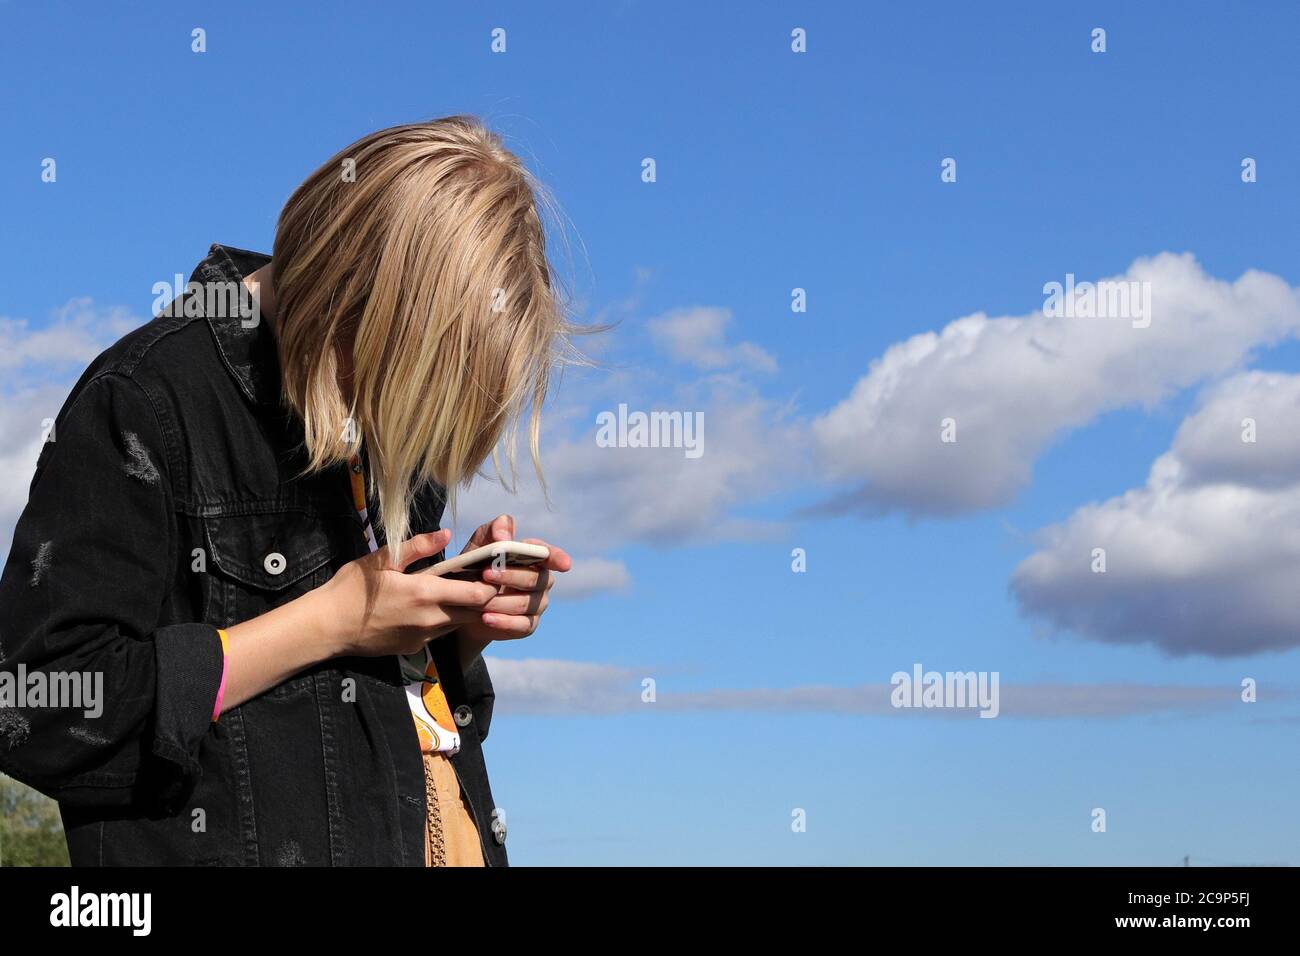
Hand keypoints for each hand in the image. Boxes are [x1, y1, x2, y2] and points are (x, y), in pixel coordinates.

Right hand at [315, 529, 499, 656]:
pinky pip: (441, 633)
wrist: (327, 627)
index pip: (479, 595)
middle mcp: (431, 619)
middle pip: (476, 613)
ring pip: (460, 623)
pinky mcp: (415, 648)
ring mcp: (424, 637)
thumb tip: (446, 534)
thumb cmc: (352, 588)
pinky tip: (432, 607)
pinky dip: (445, 621)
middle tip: (478, 579)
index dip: (490, 584)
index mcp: (425, 594)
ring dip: (464, 610)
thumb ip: (418, 546)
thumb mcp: (382, 559)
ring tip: (457, 590)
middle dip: (483, 598)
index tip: (488, 571)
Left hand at [449, 514, 571, 663]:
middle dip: (510, 576)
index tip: (564, 564)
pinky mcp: (527, 626)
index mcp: (534, 558)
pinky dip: (503, 622)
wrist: (463, 604)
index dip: (558, 558)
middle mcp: (541, 581)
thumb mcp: (479, 545)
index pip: (550, 555)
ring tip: (477, 600)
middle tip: (486, 574)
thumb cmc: (475, 567)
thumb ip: (493, 530)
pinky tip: (486, 618)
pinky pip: (521, 625)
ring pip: (525, 603)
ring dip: (500, 601)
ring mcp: (536, 605)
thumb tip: (504, 537)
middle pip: (534, 579)